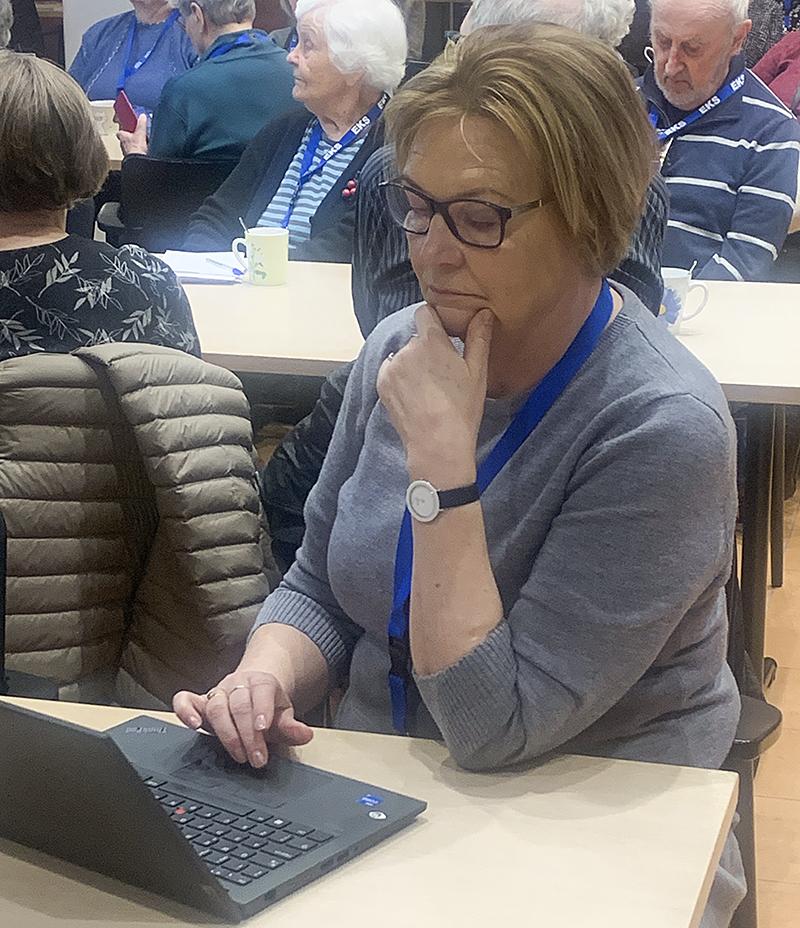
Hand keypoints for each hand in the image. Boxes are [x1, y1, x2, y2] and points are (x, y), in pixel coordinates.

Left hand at [117, 113, 147, 155]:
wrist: (138, 162)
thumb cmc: (136, 148)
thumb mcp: (141, 133)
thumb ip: (141, 124)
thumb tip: (142, 116)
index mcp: (122, 136)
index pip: (120, 132)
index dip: (123, 130)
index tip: (126, 129)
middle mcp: (122, 145)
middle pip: (124, 140)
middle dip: (129, 138)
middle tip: (136, 137)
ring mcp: (126, 153)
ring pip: (128, 147)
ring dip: (133, 146)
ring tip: (141, 145)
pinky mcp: (131, 159)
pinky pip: (133, 154)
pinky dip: (137, 153)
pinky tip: (143, 152)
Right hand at [173, 670, 313, 768]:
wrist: (254, 689)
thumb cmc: (268, 706)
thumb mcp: (283, 714)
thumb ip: (292, 726)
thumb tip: (305, 735)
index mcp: (261, 681)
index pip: (262, 691)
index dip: (261, 709)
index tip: (263, 729)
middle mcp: (237, 683)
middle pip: (239, 704)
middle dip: (248, 734)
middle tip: (256, 758)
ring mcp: (217, 691)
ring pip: (216, 706)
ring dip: (226, 733)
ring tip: (238, 754)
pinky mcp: (200, 701)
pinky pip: (185, 700)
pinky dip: (185, 710)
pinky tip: (193, 725)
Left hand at [377, 305, 493, 479]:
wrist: (437, 445)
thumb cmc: (461, 410)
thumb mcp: (477, 372)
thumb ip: (478, 338)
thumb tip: (483, 312)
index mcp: (431, 341)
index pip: (425, 312)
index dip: (435, 321)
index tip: (445, 336)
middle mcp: (407, 348)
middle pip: (416, 339)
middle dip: (427, 351)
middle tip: (443, 375)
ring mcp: (391, 367)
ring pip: (403, 357)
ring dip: (413, 365)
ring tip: (429, 391)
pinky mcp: (381, 384)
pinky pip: (391, 372)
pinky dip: (401, 379)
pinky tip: (416, 397)